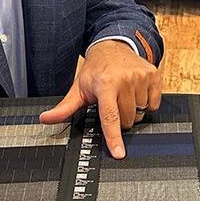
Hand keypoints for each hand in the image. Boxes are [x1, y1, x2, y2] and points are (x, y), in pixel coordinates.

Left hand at [39, 39, 161, 158]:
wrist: (113, 47)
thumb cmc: (96, 71)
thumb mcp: (78, 88)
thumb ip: (64, 107)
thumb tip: (45, 119)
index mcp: (104, 84)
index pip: (110, 117)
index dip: (114, 137)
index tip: (119, 153)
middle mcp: (124, 79)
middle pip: (127, 120)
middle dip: (120, 119)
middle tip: (113, 104)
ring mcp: (141, 77)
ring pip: (141, 114)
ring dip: (133, 111)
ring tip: (124, 96)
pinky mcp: (153, 76)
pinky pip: (153, 105)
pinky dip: (146, 104)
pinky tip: (136, 93)